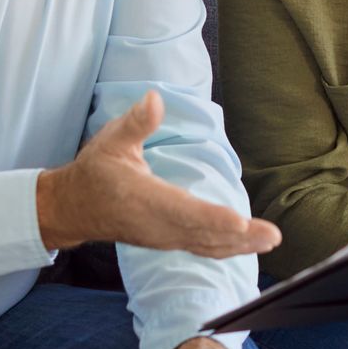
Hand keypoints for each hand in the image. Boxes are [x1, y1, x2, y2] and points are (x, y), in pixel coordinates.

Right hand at [36, 90, 281, 257]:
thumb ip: (136, 123)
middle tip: (273, 236)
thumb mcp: (111, 141)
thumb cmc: (96, 171)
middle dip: (240, 237)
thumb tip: (154, 99)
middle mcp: (158, 225)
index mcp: (145, 199)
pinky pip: (202, 248)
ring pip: (206, 245)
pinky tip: (249, 246)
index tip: (239, 222)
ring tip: (269, 241)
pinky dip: (227, 249)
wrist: (74, 208)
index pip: (183, 211)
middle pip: (203, 234)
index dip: (212, 218)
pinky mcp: (169, 241)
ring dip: (240, 246)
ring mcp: (164, 238)